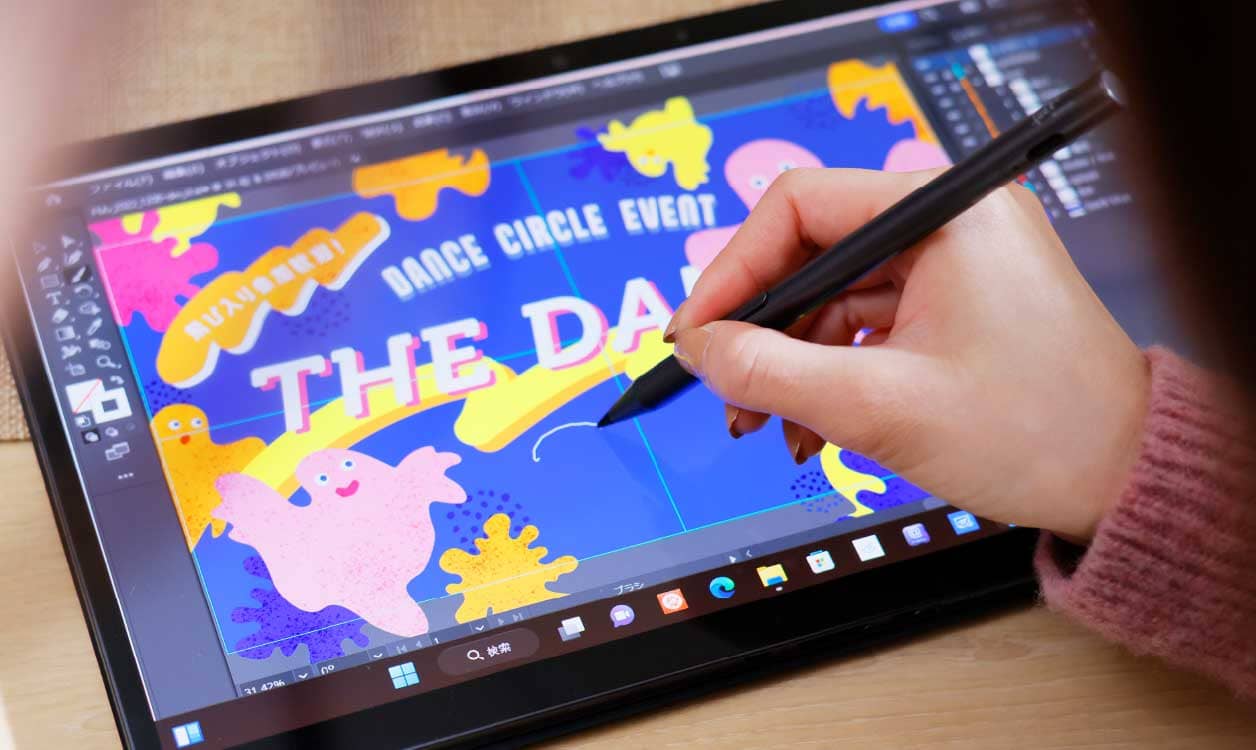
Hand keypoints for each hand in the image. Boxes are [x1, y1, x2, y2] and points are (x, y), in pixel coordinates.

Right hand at [666, 168, 1149, 540]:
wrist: (1124, 479)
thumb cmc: (1037, 434)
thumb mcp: (880, 407)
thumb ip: (772, 374)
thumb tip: (700, 350)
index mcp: (944, 213)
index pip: (799, 206)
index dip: (733, 270)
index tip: (696, 333)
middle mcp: (949, 220)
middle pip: (811, 251)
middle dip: (761, 327)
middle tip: (724, 387)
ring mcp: (953, 259)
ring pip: (833, 293)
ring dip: (792, 360)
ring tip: (770, 426)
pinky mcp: (954, 298)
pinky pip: (866, 320)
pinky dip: (831, 369)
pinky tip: (813, 424)